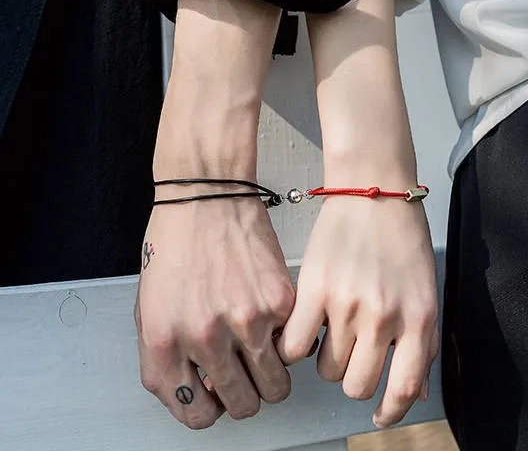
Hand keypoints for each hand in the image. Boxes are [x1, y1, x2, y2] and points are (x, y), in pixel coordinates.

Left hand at [134, 192, 295, 428]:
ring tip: (263, 350)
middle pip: (243, 406)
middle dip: (245, 395)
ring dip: (271, 375)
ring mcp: (246, 320)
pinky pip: (293, 343)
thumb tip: (204, 389)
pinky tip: (271, 316)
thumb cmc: (175, 244)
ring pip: (276, 386)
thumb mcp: (150, 307)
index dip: (210, 410)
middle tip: (245, 373)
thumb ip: (170, 357)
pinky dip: (285, 337)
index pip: (195, 414)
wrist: (206, 197)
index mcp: (164, 343)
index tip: (217, 398)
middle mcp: (205, 337)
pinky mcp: (279, 301)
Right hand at [276, 195, 438, 428]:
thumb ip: (421, 341)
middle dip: (352, 378)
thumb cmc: (402, 237)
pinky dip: (296, 346)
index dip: (390, 412)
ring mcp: (347, 305)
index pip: (404, 389)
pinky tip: (303, 329)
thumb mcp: (425, 290)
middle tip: (350, 354)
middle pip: (356, 385)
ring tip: (330, 330)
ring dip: (327, 358)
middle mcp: (384, 318)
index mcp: (418, 319)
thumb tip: (411, 391)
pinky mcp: (314, 289)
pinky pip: (296, 345)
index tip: (379, 417)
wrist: (374, 190)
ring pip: (326, 368)